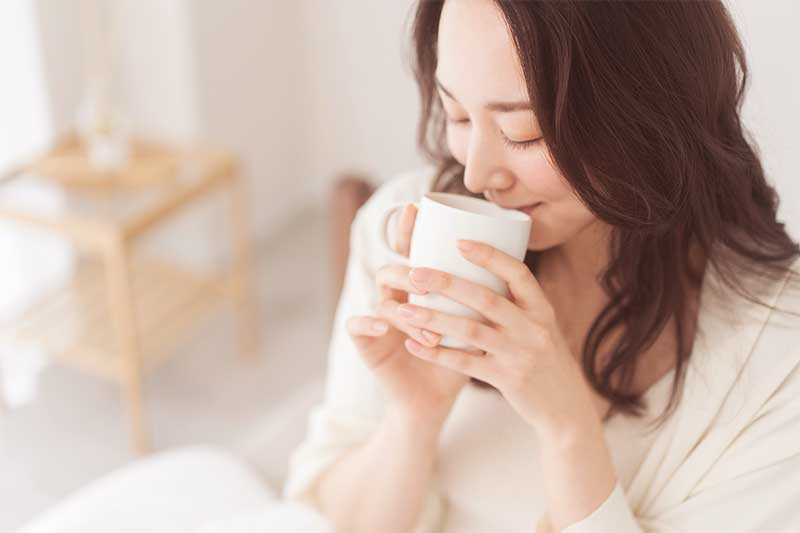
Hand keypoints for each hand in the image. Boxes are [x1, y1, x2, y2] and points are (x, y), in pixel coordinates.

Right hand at [346, 204, 469, 426]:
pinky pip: (357, 327)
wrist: (436, 400)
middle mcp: (397, 297)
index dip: (409, 229)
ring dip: (405, 312)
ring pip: (382, 299)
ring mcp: (378, 319)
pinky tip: (381, 326)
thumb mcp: (476, 323)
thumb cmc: (460, 358)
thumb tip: (514, 254)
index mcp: (420, 288)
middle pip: (393, 270)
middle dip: (409, 272)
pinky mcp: (366, 343)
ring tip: (429, 332)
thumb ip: (484, 293)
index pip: (412, 252)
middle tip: (423, 279)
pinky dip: (367, 324)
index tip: (416, 208)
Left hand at [395, 239, 599, 435]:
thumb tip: (483, 267)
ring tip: (403, 310)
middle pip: (486, 299)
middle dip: (447, 283)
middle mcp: (533, 328)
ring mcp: (520, 354)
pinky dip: (436, 353)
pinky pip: (465, 363)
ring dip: (434, 318)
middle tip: (415, 273)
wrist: (566, 408)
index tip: (458, 242)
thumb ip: (516, 302)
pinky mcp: (506, 379)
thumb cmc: (544, 359)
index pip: (518, 273)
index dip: (489, 256)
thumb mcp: (541, 325)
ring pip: (470, 331)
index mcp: (541, 308)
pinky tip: (412, 344)